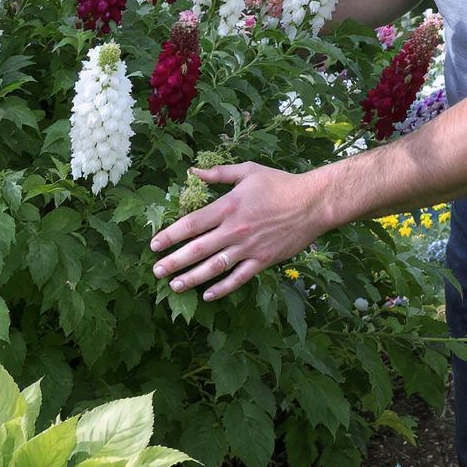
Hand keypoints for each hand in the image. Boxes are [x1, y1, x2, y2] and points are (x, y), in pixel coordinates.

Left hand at [150, 161, 325, 300]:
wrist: (312, 203)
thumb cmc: (279, 184)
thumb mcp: (247, 171)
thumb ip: (218, 174)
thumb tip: (192, 172)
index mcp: (227, 206)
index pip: (191, 224)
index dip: (170, 236)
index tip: (154, 245)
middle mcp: (234, 230)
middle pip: (197, 249)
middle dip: (174, 262)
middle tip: (156, 271)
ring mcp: (248, 248)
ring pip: (214, 268)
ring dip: (192, 278)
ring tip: (174, 285)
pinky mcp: (263, 261)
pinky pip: (238, 278)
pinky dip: (222, 289)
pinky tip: (207, 295)